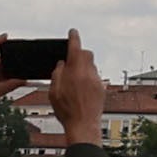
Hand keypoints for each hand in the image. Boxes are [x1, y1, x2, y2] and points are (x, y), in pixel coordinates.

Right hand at [47, 36, 102, 151]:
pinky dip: (87, 77)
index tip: (73, 31)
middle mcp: (89, 74)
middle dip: (79, 54)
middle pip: (87, 54)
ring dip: (83, 67)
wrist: (83, 125)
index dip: (74, 38)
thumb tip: (62, 63)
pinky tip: (80, 88)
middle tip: (70, 60)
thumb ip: (57, 74)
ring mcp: (97, 80)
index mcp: (75, 72)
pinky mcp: (102, 87)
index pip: (75, 49)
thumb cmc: (66, 111)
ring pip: (91, 65)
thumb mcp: (54, 92)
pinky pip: (95, 76)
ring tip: (72, 80)